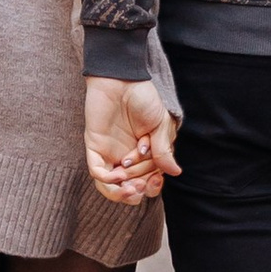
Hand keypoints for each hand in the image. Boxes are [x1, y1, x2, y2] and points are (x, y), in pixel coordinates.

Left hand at [85, 76, 180, 204]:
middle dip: (139, 186)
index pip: (149, 180)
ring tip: (130, 186)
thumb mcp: (160, 124)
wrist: (122, 78)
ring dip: (121, 192)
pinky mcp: (95, 147)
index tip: (156, 179)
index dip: (153, 187)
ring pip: (112, 186)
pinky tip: (116, 174)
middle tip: (142, 180)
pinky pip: (97, 171)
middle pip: (133, 185)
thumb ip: (164, 149)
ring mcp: (111, 153)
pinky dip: (106, 180)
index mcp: (146, 153)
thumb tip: (175, 172)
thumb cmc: (143, 97)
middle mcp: (128, 156)